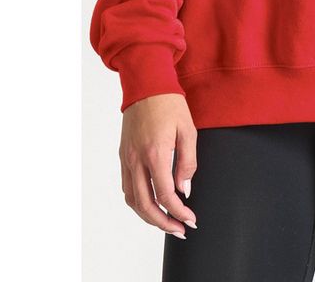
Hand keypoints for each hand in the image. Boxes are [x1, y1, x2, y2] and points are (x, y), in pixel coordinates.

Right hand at [119, 93, 197, 238]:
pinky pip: (127, 187)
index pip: (166, 194)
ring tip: (166, 222)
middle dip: (163, 222)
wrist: (146, 84)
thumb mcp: (188, 129)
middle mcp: (137, 159)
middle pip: (145, 204)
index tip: (190, 219)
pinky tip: (151, 204)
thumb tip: (184, 189)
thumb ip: (188, 161)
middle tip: (179, 230)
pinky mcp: (123, 155)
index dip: (179, 211)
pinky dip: (138, 202)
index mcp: (155, 153)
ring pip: (133, 200)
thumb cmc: (170, 103)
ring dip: (149, 216)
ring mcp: (127, 158)